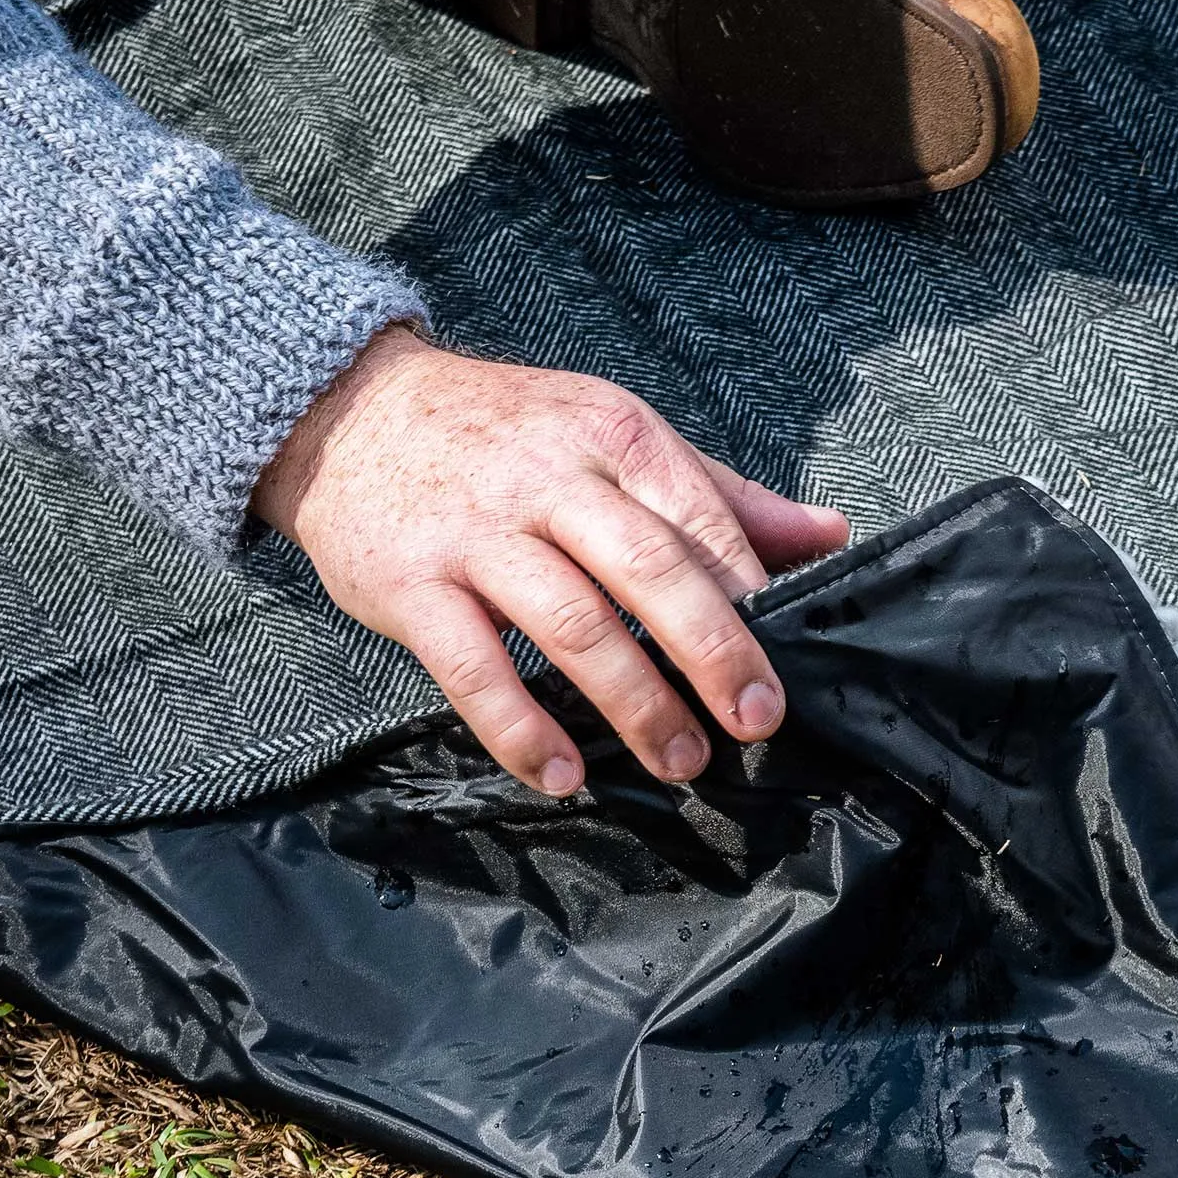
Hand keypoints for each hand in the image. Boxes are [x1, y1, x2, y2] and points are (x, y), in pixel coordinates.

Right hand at [252, 326, 849, 796]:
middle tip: (755, 720)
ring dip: (635, 702)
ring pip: (571, 622)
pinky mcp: (410, 585)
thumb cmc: (506, 434)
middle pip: (648, 568)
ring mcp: (476, 532)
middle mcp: (549, 478)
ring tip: (682, 761)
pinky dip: (521, 727)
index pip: (700, 518)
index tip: (786, 662)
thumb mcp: (614, 436)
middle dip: (712, 650)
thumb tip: (833, 536)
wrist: (345, 405)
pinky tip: (565, 773)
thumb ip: (721, 496)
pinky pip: (473, 669)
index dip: (750, 594)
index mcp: (613, 435)